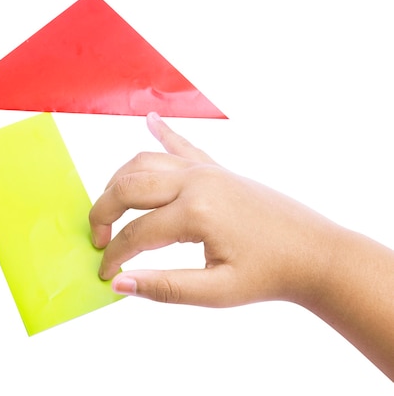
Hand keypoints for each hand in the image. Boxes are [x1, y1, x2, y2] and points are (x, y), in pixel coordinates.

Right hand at [90, 112, 341, 307]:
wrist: (315, 253)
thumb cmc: (269, 274)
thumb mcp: (217, 292)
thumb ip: (165, 287)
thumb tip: (120, 283)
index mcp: (195, 212)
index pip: (135, 235)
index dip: (114, 256)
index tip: (105, 274)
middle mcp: (196, 182)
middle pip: (128, 187)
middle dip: (103, 212)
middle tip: (97, 238)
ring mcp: (207, 170)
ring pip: (144, 162)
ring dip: (119, 181)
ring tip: (110, 207)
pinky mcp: (217, 168)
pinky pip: (181, 145)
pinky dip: (162, 133)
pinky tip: (149, 119)